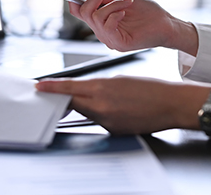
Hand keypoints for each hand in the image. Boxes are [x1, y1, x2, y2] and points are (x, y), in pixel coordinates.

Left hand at [36, 76, 210, 134]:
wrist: (171, 105)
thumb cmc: (151, 88)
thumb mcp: (120, 79)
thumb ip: (99, 86)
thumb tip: (86, 91)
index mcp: (101, 89)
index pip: (69, 89)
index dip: (52, 88)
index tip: (39, 86)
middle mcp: (101, 108)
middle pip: (73, 103)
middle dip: (66, 98)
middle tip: (60, 95)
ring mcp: (107, 122)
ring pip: (87, 112)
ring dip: (89, 105)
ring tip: (110, 98)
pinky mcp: (114, 132)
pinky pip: (100, 121)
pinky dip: (103, 114)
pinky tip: (119, 109)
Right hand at [66, 0, 197, 55]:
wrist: (167, 24)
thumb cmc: (148, 13)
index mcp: (101, 22)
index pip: (78, 11)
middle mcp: (102, 32)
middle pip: (84, 12)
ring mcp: (109, 39)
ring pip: (95, 17)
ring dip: (113, 3)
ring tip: (128, 1)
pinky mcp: (118, 44)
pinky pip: (106, 26)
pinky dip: (114, 14)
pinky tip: (126, 11)